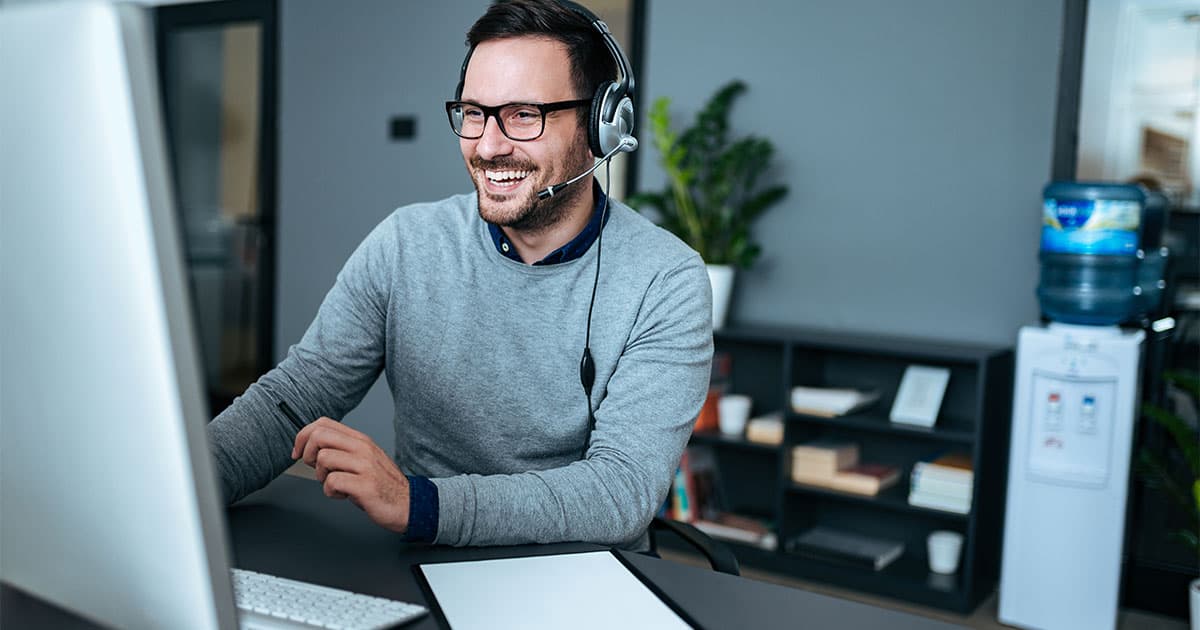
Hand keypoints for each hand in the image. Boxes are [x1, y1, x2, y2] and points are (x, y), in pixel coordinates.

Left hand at [292, 418, 409, 532]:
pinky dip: (331, 492)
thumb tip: (310, 448)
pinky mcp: (365, 485)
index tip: (298, 452)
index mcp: (360, 440)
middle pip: (319, 436)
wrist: (408, 504)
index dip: (303, 436)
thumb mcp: (363, 459)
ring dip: (321, 476)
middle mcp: (363, 448)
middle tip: (315, 469)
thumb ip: (341, 450)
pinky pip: (332, 482)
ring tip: (335, 484)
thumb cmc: (381, 484)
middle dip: (307, 454)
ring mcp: (365, 465)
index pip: (323, 423)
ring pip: (323, 459)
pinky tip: (343, 495)